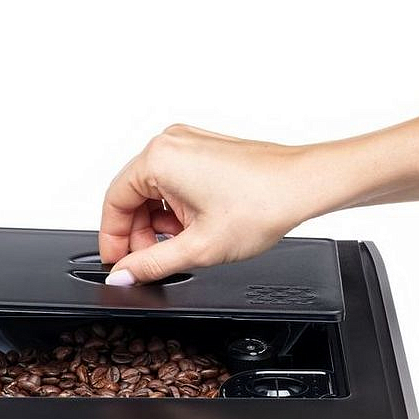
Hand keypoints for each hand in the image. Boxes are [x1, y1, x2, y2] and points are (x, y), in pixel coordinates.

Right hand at [99, 113, 418, 284]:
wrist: (305, 186)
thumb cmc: (263, 204)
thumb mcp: (199, 248)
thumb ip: (153, 265)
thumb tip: (124, 275)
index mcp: (158, 158)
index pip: (114, 202)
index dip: (113, 239)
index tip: (119, 264)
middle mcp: (171, 143)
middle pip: (134, 195)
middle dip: (142, 234)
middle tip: (154, 265)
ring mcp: (190, 143)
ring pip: (157, 191)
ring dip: (163, 224)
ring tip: (186, 247)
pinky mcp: (207, 150)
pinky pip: (177, 182)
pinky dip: (180, 209)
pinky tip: (198, 230)